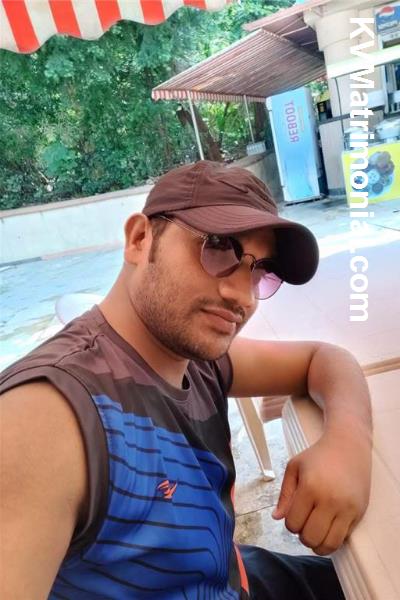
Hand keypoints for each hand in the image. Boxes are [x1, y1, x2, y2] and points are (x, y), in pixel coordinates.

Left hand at [272, 432, 371, 555]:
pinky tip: (328, 528)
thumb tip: (276, 518)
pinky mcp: (359, 512)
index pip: (293, 523)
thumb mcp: (294, 467)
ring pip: (329, 544)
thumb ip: (284, 494)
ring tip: (316, 531)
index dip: (290, 523)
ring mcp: (346, 508)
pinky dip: (333, 539)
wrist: (348, 446)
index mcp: (309, 487)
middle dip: (303, 536)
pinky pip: (344, 538)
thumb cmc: (318, 456)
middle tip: (305, 525)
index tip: (294, 514)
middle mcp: (329, 500)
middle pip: (310, 537)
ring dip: (318, 543)